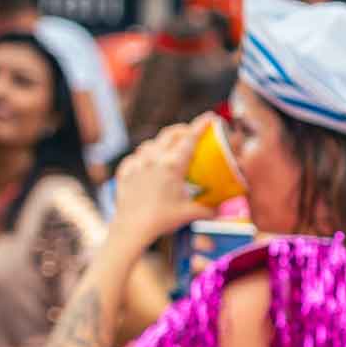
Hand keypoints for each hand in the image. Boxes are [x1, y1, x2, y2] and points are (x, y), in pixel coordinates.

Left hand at [113, 118, 213, 245]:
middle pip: (170, 134)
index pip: (190, 139)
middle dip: (182, 129)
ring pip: (151, 143)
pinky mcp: (125, 172)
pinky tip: (147, 163)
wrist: (131, 228)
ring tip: (169, 148)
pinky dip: (145, 156)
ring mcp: (137, 164)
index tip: (210, 118)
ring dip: (162, 142)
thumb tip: (220, 210)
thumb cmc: (161, 220)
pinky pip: (136, 157)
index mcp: (172, 165)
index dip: (202, 125)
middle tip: (191, 132)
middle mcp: (154, 159)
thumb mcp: (189, 214)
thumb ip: (208, 210)